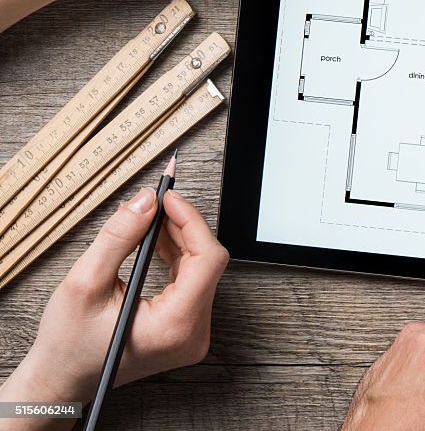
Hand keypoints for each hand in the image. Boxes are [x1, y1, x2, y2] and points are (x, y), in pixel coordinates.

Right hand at [0, 188, 228, 415]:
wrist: (62, 380)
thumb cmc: (68, 343)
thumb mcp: (85, 283)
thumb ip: (119, 238)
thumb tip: (146, 201)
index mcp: (175, 326)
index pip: (208, 260)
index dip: (191, 221)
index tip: (169, 198)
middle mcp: (193, 333)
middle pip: (208, 263)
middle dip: (183, 227)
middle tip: (157, 203)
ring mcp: (193, 334)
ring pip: (202, 270)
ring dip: (179, 240)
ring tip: (152, 220)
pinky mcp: (186, 329)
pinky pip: (193, 282)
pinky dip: (177, 258)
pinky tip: (157, 242)